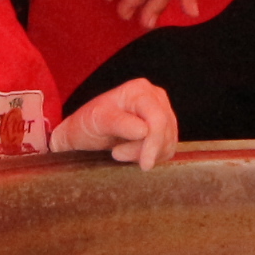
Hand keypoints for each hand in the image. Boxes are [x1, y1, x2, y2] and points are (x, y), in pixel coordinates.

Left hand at [55, 78, 178, 169]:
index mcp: (140, 90)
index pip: (157, 119)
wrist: (85, 131)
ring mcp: (162, 111)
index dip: (154, 143)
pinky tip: (132, 153)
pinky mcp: (165, 128)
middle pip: (165, 131)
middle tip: (116, 154)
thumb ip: (118, 123)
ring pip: (168, 141)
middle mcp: (156, 97)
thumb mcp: (97, 121)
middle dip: (144, 150)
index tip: (144, 164)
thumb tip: (144, 130)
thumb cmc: (88, 123)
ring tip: (120, 151)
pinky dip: (152, 156)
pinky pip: (168, 147)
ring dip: (146, 154)